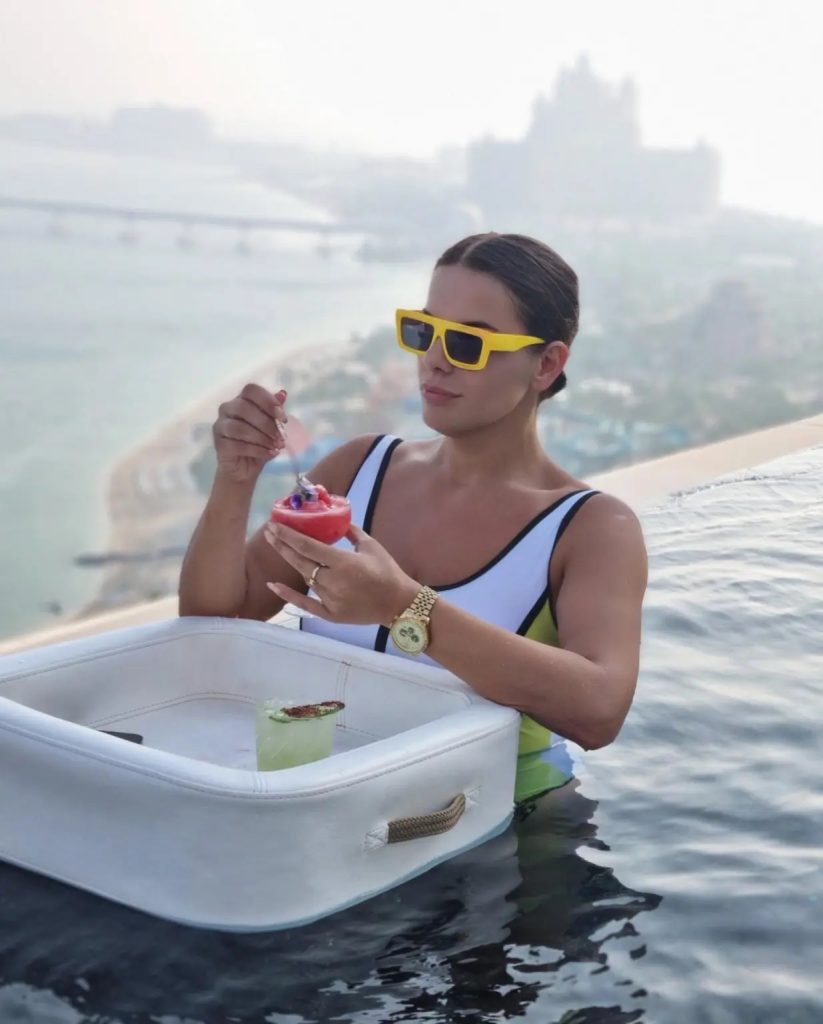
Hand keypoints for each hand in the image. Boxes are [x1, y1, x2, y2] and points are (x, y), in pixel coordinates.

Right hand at [212, 383, 287, 483]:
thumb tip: (282, 394)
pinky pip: (236, 445)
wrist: (244, 469)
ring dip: (261, 438)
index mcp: (241, 400)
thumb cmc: (258, 444)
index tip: (283, 417)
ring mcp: (220, 426)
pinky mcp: (218, 443)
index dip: (268, 401)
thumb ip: (275, 411)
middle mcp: (227, 409)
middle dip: (266, 423)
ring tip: (276, 446)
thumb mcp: (272, 428)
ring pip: (239, 428)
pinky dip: (256, 450)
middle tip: (281, 437)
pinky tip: (269, 453)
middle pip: (244, 408)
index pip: (251, 390)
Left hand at [264, 522, 420, 626]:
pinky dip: (289, 595)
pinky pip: (306, 604)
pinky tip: (273, 585)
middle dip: (282, 545)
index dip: (289, 535)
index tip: (275, 525)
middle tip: (268, 532)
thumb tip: (338, 520)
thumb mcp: (371, 546)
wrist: (399, 604)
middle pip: (300, 561)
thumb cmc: (388, 572)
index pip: (308, 546)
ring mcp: (331, 599)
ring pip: (305, 578)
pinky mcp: (331, 614)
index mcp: (343, 562)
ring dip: (290, 562)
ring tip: (278, 547)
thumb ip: (352, 532)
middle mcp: (333, 581)